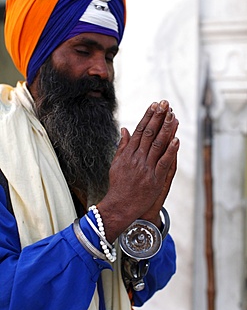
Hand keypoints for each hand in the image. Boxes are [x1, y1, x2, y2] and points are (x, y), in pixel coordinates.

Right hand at [98, 100, 178, 241]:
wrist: (119, 205)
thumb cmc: (118, 184)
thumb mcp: (116, 163)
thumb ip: (122, 145)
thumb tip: (125, 129)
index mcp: (128, 153)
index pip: (139, 130)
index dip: (148, 116)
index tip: (154, 105)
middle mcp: (137, 158)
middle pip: (149, 134)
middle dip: (158, 117)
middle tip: (165, 104)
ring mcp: (146, 168)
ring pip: (157, 145)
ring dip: (166, 129)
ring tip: (173, 116)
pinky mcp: (154, 179)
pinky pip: (164, 163)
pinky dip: (171, 151)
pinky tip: (177, 140)